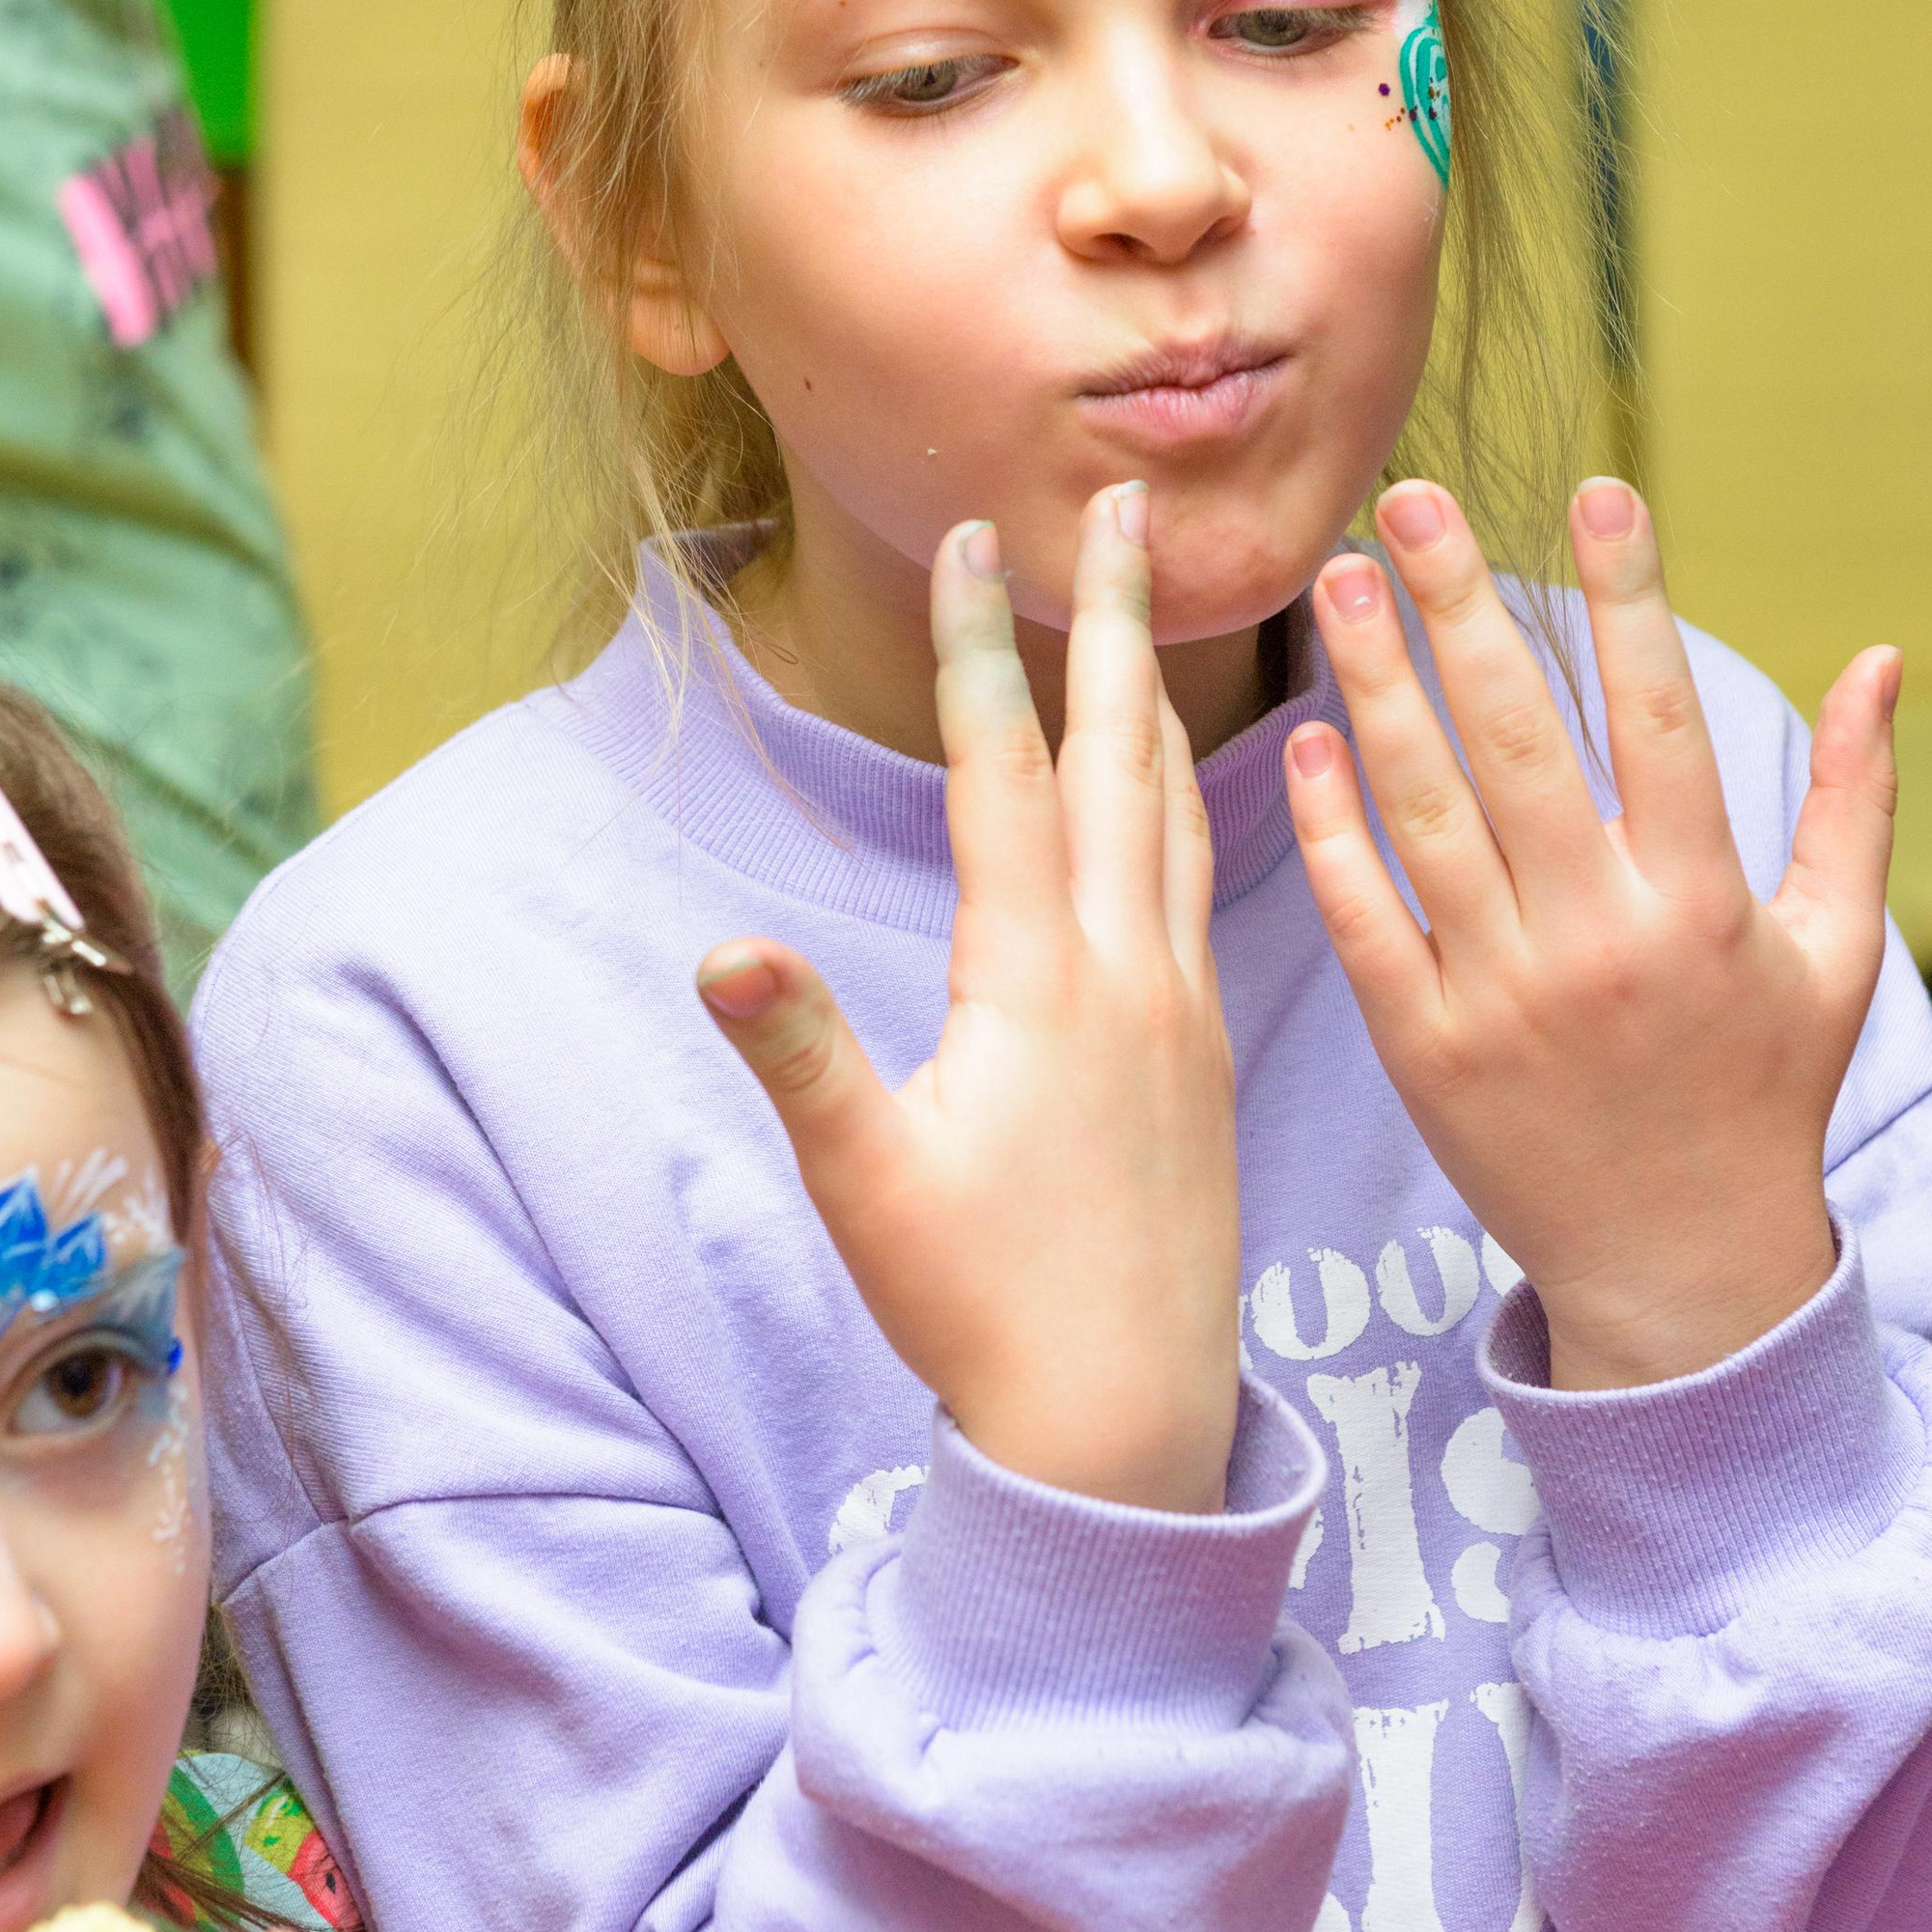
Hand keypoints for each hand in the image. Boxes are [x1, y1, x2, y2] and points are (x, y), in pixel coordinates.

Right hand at [699, 484, 1241, 1511]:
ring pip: (1178, 809)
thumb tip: (723, 955)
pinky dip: (1202, 797)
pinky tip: (1200, 780)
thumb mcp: (869, 1184)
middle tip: (1120, 505)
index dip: (982, 653)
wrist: (1132, 1426)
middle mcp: (1128, 971)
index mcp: (1039, 983)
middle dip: (1112, 619)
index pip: (1004, 778)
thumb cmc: (983, 1312)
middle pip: (1119, 755)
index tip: (979, 541)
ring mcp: (1180, 1006)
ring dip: (1163, 692)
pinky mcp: (1206, 1050)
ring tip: (1166, 602)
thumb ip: (804, 1057)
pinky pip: (1208, 880)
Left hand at [1284, 477, 1898, 1390]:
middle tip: (1405, 499)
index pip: (1658, 719)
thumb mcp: (1834, 952)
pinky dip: (1333, 827)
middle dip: (1460, 610)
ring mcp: (1499, 996)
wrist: (1679, 1274)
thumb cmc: (1759, 1093)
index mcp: (1700, 904)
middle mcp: (1598, 941)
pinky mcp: (1422, 1050)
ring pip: (1424, 812)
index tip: (1597, 491)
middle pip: (1517, 744)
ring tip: (1338, 581)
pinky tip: (1308, 737)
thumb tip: (1881, 657)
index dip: (1628, 599)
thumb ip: (1856, 801)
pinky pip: (1364, 916)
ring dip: (1375, 687)